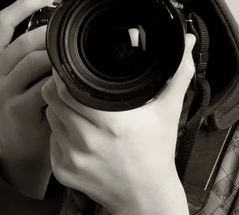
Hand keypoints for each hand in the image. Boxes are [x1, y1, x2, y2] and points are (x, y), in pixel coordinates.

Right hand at [0, 0, 55, 198]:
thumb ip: (26, 52)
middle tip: (73, 35)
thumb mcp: (17, 76)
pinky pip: (44, 85)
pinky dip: (61, 80)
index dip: (25, 3)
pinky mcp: (15, 109)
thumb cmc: (27, 107)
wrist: (23, 150)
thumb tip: (56, 20)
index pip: (1, 22)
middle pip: (24, 41)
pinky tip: (71, 80)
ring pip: (35, 61)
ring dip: (58, 57)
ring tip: (74, 59)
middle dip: (52, 35)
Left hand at [41, 33, 195, 214]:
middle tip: (74, 83)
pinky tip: (80, 131)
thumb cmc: (156, 152)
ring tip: (80, 108)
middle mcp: (88, 140)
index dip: (66, 74)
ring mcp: (72, 157)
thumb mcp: (168, 111)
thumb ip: (177, 73)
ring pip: (51, 117)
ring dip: (60, 108)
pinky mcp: (63, 171)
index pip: (67, 87)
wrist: (146, 195)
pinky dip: (61, 132)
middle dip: (60, 86)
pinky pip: (52, 140)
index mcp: (112, 122)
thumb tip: (187, 43)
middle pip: (53, 98)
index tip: (73, 68)